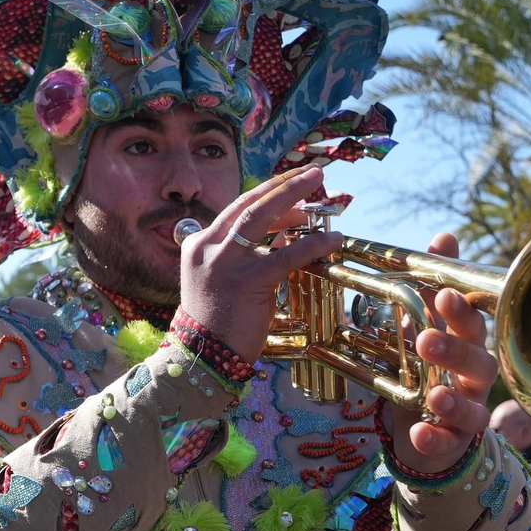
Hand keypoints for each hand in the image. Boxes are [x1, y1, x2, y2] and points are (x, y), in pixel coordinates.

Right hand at [177, 168, 343, 361]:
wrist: (201, 357)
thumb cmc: (214, 322)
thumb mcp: (218, 280)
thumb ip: (240, 257)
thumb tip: (280, 238)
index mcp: (199, 243)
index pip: (237, 208)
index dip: (269, 193)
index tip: (292, 184)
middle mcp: (209, 246)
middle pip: (251, 203)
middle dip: (286, 185)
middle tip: (314, 174)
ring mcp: (226, 262)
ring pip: (265, 218)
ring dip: (297, 199)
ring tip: (324, 193)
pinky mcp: (247, 281)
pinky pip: (286, 255)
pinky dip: (312, 244)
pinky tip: (332, 239)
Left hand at [385, 234, 498, 474]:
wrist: (426, 427)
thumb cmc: (431, 369)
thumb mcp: (428, 324)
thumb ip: (435, 284)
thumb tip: (445, 236)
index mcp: (468, 345)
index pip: (473, 324)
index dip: (462, 311)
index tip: (444, 295)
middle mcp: (474, 377)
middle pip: (478, 363)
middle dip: (455, 351)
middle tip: (425, 341)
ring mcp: (468, 410)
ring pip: (473, 407)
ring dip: (453, 401)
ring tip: (433, 395)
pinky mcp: (453, 440)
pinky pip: (449, 441)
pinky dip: (435, 438)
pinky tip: (419, 433)